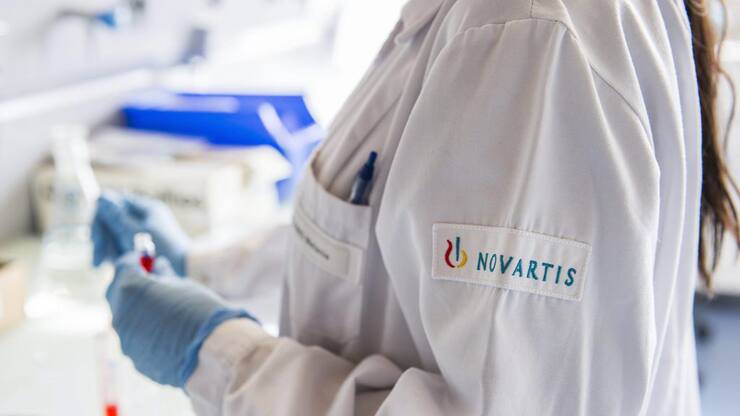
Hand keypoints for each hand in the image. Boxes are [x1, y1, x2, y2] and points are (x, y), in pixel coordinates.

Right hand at [92, 191, 189, 275]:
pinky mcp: (140, 244)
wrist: (190, 270)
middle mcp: (142, 215)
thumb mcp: (136, 234)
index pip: (110, 203)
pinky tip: (115, 268)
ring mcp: (141, 229)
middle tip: (97, 264)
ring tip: (111, 267)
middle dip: (101, 240)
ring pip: (112, 235)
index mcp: (145, 207)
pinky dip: (115, 256)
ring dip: (108, 250)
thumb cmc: (166, 251)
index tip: (95, 242)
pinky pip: (119, 246)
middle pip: (109, 220)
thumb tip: (102, 197)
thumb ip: (118, 217)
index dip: (99, 221)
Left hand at [107, 252, 254, 386]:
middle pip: (117, 291)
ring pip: (124, 317)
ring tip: (163, 310)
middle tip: (150, 282)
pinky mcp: (133, 356)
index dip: (136, 260)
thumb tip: (158, 266)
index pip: (124, 265)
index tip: (146, 260)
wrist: (210, 349)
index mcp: (131, 288)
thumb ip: (164, 275)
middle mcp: (120, 312)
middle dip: (130, 284)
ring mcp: (124, 337)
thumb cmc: (199, 310)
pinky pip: (134, 337)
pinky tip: (167, 333)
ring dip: (137, 309)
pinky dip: (144, 331)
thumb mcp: (183, 284)